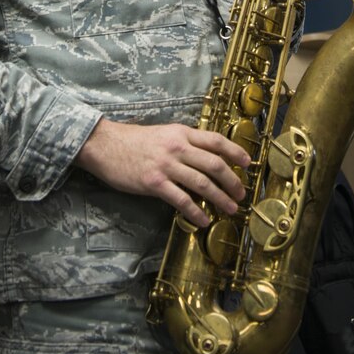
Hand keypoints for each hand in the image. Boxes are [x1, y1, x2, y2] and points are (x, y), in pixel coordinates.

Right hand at [74, 119, 249, 226]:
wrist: (105, 145)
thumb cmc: (133, 140)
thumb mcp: (163, 133)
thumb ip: (183, 142)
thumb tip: (205, 156)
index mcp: (181, 133)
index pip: (216, 140)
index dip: (235, 152)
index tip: (248, 163)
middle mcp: (177, 147)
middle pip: (214, 164)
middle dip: (232, 181)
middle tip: (241, 194)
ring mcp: (166, 165)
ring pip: (202, 183)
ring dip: (220, 198)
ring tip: (230, 209)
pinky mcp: (154, 183)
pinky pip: (181, 200)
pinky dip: (195, 212)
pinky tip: (203, 220)